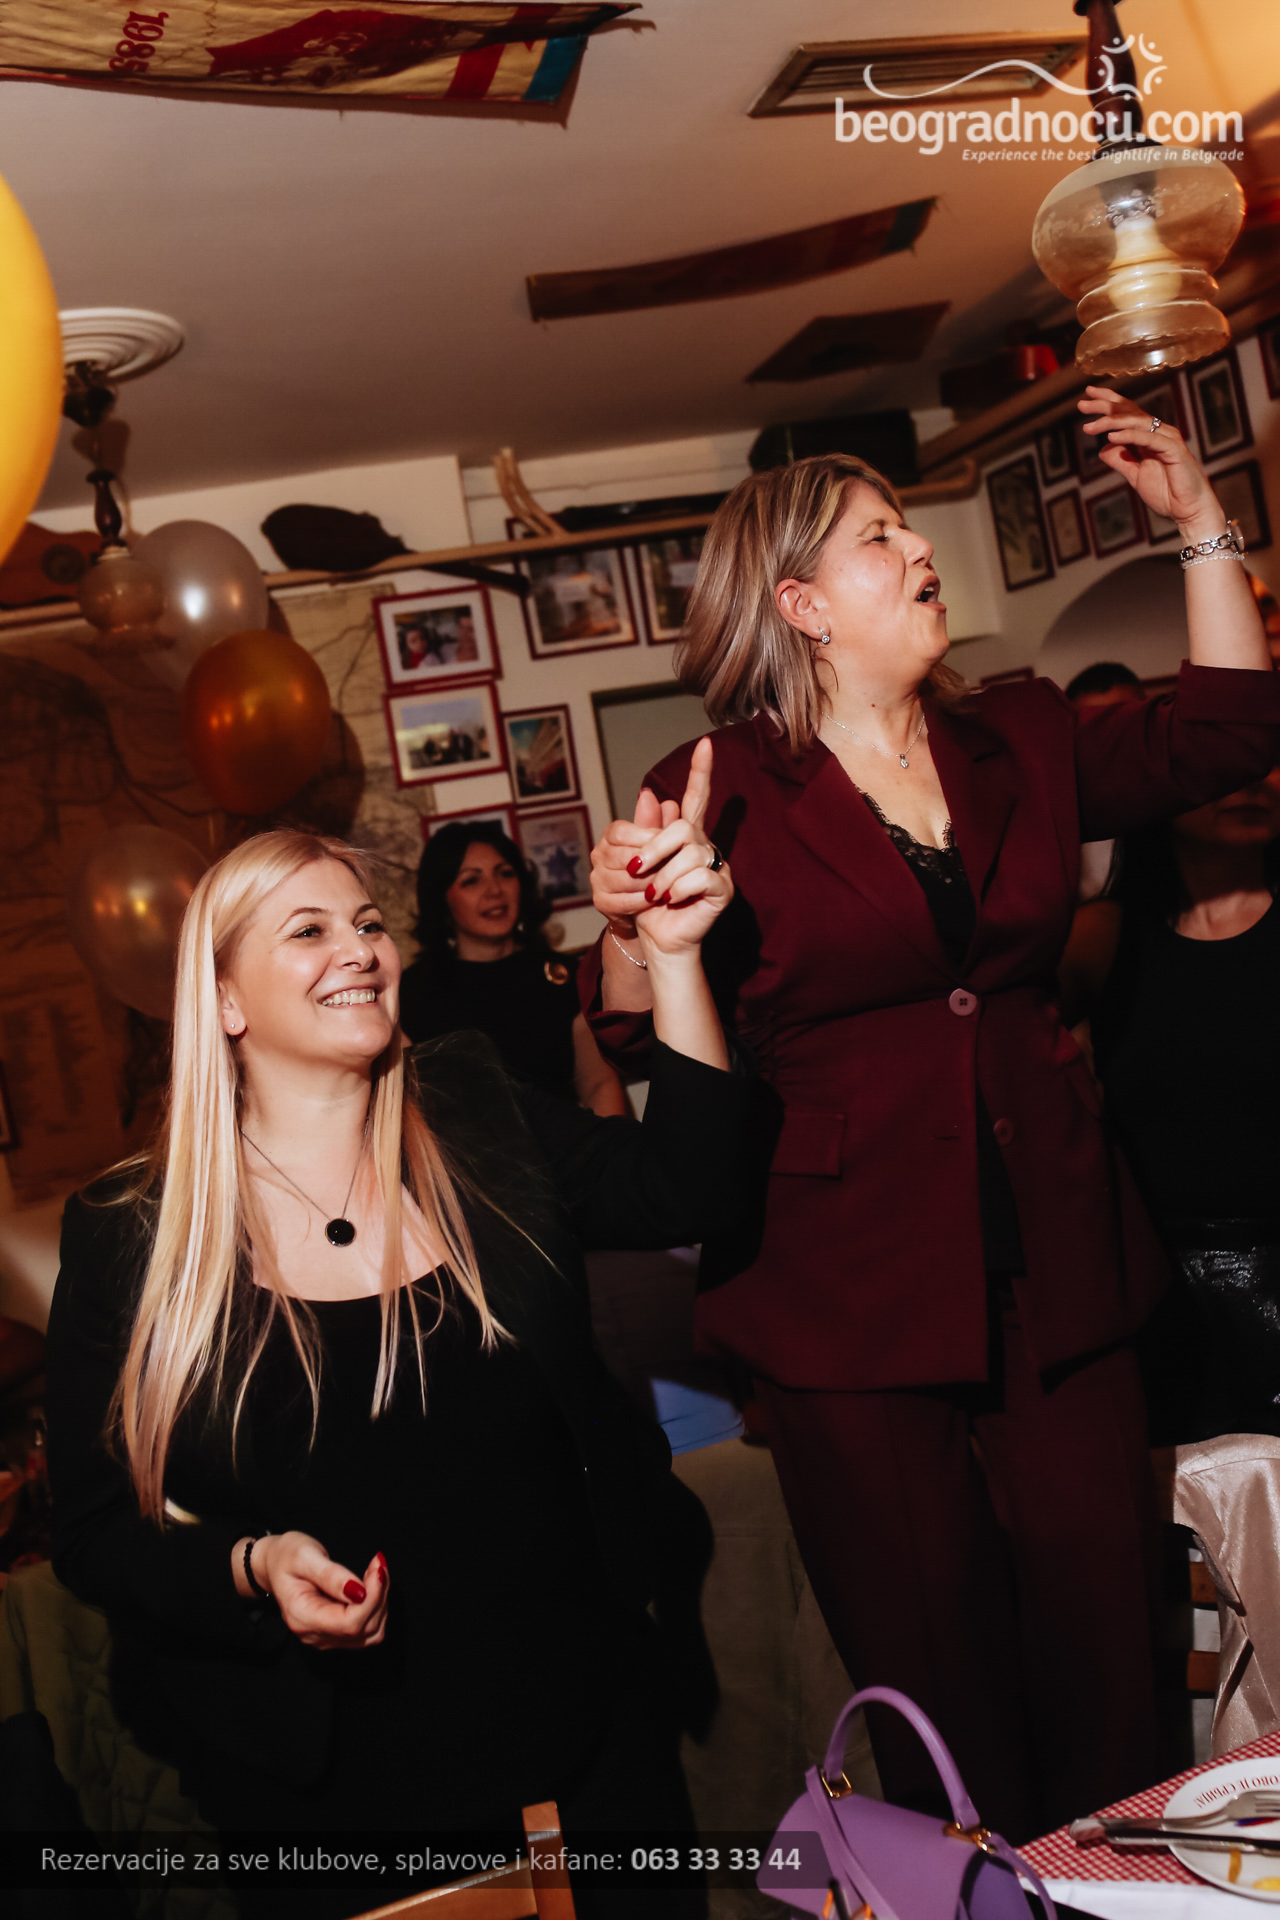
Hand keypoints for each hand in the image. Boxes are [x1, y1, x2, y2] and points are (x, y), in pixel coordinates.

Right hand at [251, 1532, 388, 1649]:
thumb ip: (330, 1575)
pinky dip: (377, 1606)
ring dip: (380, 1601)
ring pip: (372, 1632)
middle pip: (364, 1629)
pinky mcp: (337, 1634)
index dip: (371, 1599)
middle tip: (377, 1563)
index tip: (377, 1568)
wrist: (275, 1566)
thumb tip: (360, 1592)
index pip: (349, 1623)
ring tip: (375, 1571)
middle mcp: (315, 1635)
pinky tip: (371, 1585)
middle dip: (378, 1595)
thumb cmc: (286, 1557)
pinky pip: (368, 1629)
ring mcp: (326, 1638)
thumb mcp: (304, 1557)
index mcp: (302, 1618)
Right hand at [590, 785, 678, 939]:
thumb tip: (649, 794)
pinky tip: (657, 898)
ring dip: (650, 882)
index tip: (669, 843)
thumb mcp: (658, 841)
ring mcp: (597, 879)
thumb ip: (655, 819)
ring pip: (627, 879)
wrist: (644, 903)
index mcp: (610, 836)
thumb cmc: (654, 865)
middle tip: (673, 867)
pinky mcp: (600, 902)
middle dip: (652, 862)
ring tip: (668, 883)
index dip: (646, 837)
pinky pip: (625, 901)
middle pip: (625, 856)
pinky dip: (644, 900)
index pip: (620, 831)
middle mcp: (598, 855)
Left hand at [632, 737, 732, 957]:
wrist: (659, 938)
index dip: (701, 772)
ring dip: (664, 876)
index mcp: (687, 837)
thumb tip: (650, 793)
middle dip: (655, 848)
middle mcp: (705, 847)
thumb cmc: (649, 902)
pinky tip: (670, 900)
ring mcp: (717, 868)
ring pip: (691, 854)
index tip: (706, 744)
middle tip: (637, 870)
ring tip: (654, 894)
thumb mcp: (640, 863)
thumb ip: (645, 831)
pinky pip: (701, 878)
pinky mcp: (723, 890)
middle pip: (684, 828)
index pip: (697, 798)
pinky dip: (678, 890)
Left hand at [1078, 386, 1222, 535]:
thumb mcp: (1135, 476)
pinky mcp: (1173, 449)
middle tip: (1082, 404)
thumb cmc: (1167, 493)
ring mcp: (1167, 439)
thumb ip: (1121, 460)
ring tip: (1090, 426)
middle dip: (1105, 405)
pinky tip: (1111, 436)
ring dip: (1111, 421)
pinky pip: (1148, 439)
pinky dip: (1129, 436)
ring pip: (1136, 422)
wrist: (1188, 510)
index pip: (1127, 412)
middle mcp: (1159, 432)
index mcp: (1149, 436)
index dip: (1108, 402)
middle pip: (1130, 411)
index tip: (1086, 397)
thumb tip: (1103, 448)